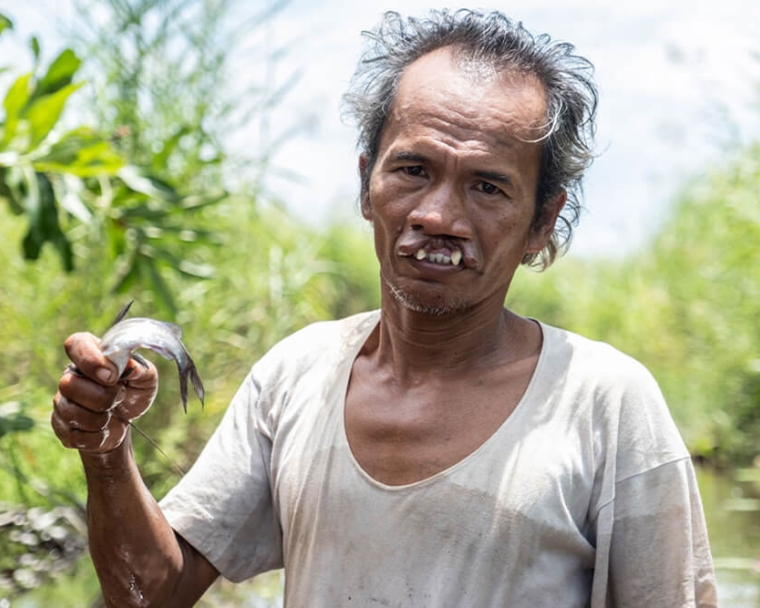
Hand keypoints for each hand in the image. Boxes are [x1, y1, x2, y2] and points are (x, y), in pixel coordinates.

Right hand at [52, 332, 157, 452]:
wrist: (126, 424)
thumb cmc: (134, 393)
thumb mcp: (147, 379)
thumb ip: (141, 369)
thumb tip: (129, 366)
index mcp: (91, 354)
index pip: (76, 344)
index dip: (90, 360)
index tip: (112, 375)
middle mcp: (71, 375)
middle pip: (69, 384)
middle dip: (103, 397)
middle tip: (119, 397)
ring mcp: (62, 401)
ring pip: (70, 411)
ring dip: (100, 418)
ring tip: (112, 414)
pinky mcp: (61, 426)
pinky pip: (73, 435)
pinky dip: (96, 437)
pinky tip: (104, 430)